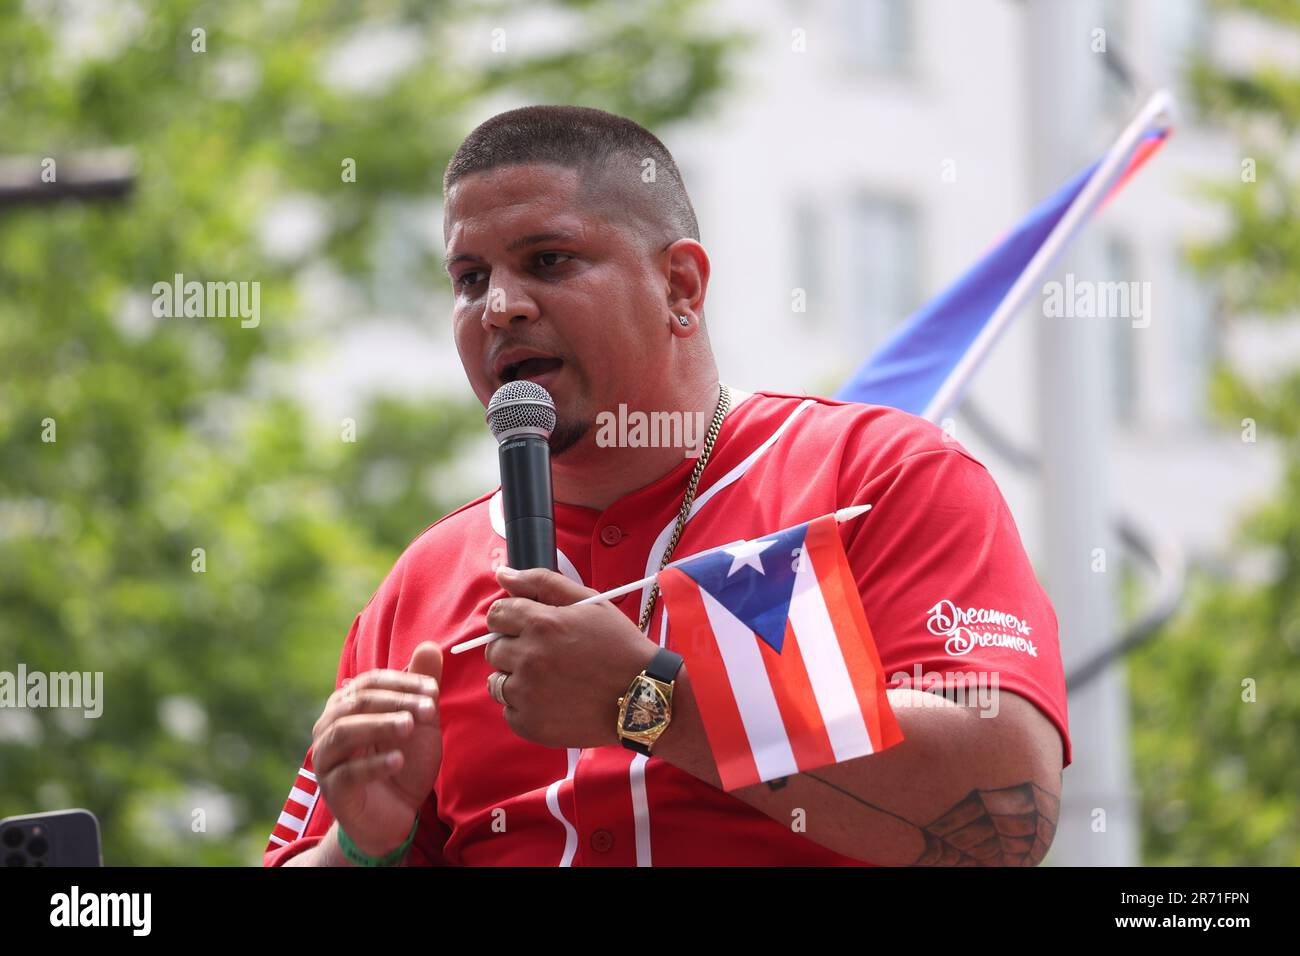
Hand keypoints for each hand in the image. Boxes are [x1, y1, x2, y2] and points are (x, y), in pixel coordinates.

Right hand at [311, 641, 442, 856]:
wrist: (396, 813)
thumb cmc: (404, 761)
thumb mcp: (420, 722)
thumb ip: (421, 687)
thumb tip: (429, 646)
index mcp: (348, 705)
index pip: (370, 682)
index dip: (402, 682)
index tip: (433, 691)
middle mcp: (330, 726)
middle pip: (357, 703)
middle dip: (394, 702)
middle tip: (428, 709)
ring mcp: (327, 757)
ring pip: (344, 732)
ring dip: (379, 726)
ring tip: (408, 727)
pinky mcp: (332, 788)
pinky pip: (348, 772)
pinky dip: (374, 764)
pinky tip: (398, 761)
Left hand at [484, 566, 656, 747]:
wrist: (643, 697)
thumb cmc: (618, 646)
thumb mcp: (589, 602)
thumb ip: (542, 582)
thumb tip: (502, 573)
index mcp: (540, 624)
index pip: (497, 615)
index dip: (511, 618)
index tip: (529, 626)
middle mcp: (528, 659)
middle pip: (494, 649)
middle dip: (513, 647)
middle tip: (545, 654)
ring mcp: (527, 695)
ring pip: (497, 681)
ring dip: (515, 677)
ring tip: (550, 679)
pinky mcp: (529, 724)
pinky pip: (509, 710)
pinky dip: (525, 705)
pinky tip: (553, 700)